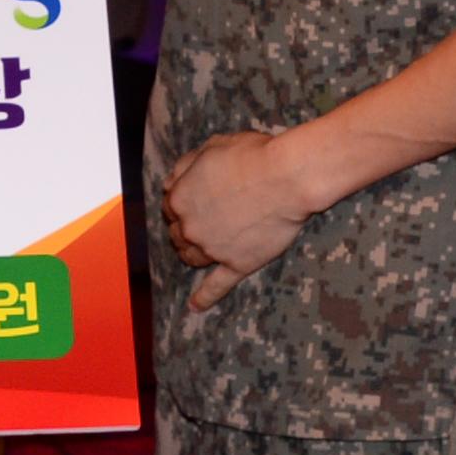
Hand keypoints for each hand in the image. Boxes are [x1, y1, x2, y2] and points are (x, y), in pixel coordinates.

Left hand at [160, 129, 314, 310]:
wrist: (285, 178)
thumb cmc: (252, 156)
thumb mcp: (212, 147)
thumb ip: (186, 165)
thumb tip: (170, 180)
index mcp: (180, 198)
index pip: (170, 206)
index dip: (181, 202)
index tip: (193, 201)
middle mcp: (190, 227)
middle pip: (179, 234)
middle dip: (185, 229)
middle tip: (200, 223)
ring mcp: (212, 249)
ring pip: (192, 258)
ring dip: (190, 254)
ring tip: (197, 253)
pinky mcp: (237, 264)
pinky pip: (216, 286)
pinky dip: (204, 298)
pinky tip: (196, 307)